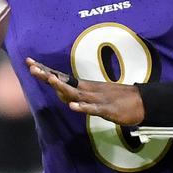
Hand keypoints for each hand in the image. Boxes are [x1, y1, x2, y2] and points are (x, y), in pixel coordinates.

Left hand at [26, 58, 145, 126]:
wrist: (143, 102)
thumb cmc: (118, 100)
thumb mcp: (96, 96)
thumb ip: (79, 95)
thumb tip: (61, 95)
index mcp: (85, 87)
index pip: (61, 77)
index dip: (45, 71)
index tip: (29, 63)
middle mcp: (88, 91)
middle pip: (64, 83)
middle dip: (48, 76)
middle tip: (32, 68)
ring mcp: (98, 99)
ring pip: (77, 94)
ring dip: (63, 87)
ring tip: (51, 80)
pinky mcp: (108, 110)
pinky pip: (93, 109)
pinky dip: (83, 108)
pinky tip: (73, 107)